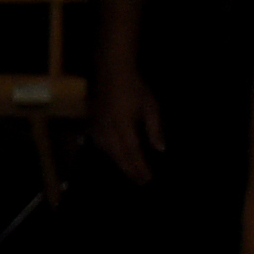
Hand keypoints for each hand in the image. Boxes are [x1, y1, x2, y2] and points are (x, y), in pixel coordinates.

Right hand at [89, 67, 163, 186]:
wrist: (112, 71)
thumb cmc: (135, 87)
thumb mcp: (151, 107)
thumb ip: (155, 129)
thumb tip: (160, 149)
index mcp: (124, 126)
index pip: (132, 152)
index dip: (139, 167)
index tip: (147, 179)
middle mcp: (108, 129)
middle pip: (118, 155)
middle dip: (129, 170)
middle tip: (140, 182)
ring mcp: (98, 126)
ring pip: (107, 151)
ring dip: (118, 163)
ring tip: (128, 172)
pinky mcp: (93, 122)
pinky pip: (99, 143)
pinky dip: (107, 153)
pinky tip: (113, 155)